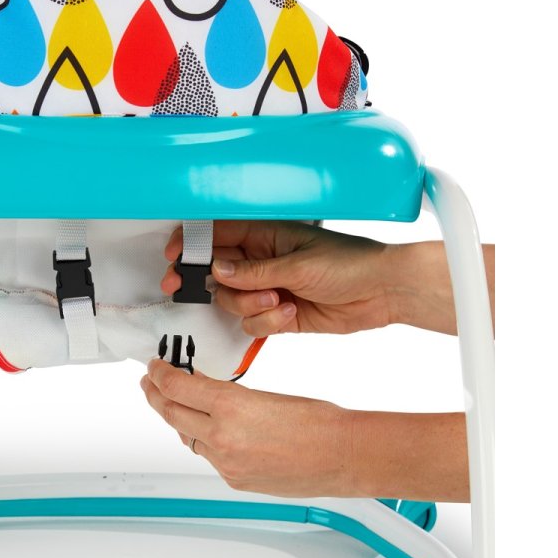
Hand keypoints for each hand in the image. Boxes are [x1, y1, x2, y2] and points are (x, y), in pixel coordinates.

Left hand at [140, 359, 469, 501]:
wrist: (342, 455)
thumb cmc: (316, 420)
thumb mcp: (262, 395)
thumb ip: (226, 395)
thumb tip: (202, 390)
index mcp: (229, 406)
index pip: (176, 387)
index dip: (159, 375)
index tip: (154, 367)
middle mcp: (221, 437)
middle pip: (172, 413)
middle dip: (156, 396)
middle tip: (150, 384)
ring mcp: (226, 463)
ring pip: (188, 437)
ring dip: (180, 419)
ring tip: (177, 405)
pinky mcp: (235, 480)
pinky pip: (209, 457)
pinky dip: (205, 441)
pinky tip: (210, 431)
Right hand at [161, 220, 397, 335]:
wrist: (384, 292)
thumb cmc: (352, 263)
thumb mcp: (298, 264)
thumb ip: (254, 271)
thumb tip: (216, 269)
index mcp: (266, 234)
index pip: (217, 233)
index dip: (190, 243)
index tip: (173, 255)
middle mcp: (263, 260)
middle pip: (215, 270)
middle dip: (203, 280)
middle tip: (180, 286)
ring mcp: (268, 287)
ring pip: (231, 300)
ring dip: (248, 305)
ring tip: (277, 301)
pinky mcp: (278, 314)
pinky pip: (251, 322)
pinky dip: (265, 323)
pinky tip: (289, 314)